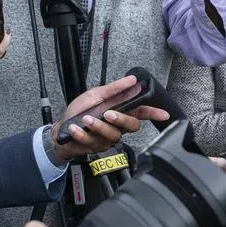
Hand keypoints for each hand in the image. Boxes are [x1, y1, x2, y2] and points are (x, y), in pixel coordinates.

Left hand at [53, 75, 168, 161]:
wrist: (61, 128)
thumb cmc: (81, 111)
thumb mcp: (96, 95)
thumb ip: (114, 89)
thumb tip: (132, 79)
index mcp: (120, 112)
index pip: (141, 112)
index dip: (154, 113)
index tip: (164, 114)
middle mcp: (117, 126)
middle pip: (131, 126)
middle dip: (121, 119)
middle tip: (108, 113)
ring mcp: (107, 138)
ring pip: (112, 135)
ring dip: (98, 126)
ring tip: (85, 119)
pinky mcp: (96, 147)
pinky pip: (92, 141)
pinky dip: (82, 133)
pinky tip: (75, 128)